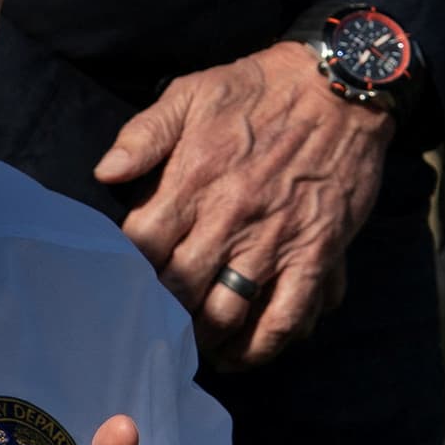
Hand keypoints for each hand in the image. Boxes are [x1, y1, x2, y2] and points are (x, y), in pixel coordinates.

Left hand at [94, 43, 388, 366]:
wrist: (339, 88)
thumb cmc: (259, 89)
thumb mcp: (191, 93)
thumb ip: (144, 135)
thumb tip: (105, 173)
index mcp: (192, 180)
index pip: (142, 245)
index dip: (125, 271)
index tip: (119, 284)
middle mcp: (229, 218)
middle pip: (179, 288)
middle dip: (160, 313)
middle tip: (150, 325)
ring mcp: (274, 241)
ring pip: (227, 312)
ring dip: (203, 338)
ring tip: (189, 346)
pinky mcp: (316, 255)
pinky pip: (287, 317)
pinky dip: (262, 346)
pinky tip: (241, 356)